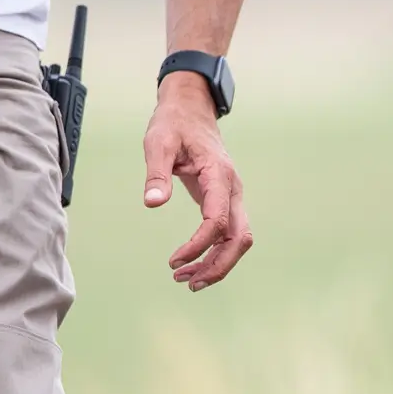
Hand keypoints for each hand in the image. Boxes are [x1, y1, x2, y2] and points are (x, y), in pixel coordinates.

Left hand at [142, 73, 251, 288]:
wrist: (190, 110)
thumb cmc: (174, 124)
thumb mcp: (158, 142)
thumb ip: (157, 173)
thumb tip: (153, 203)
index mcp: (219, 175)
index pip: (217, 221)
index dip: (198, 245)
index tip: (174, 261)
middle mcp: (232, 188)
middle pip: (239, 238)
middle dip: (217, 265)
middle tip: (187, 283)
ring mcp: (232, 196)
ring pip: (237, 239)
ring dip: (217, 264)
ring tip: (186, 280)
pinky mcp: (224, 201)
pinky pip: (228, 233)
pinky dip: (214, 252)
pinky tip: (192, 263)